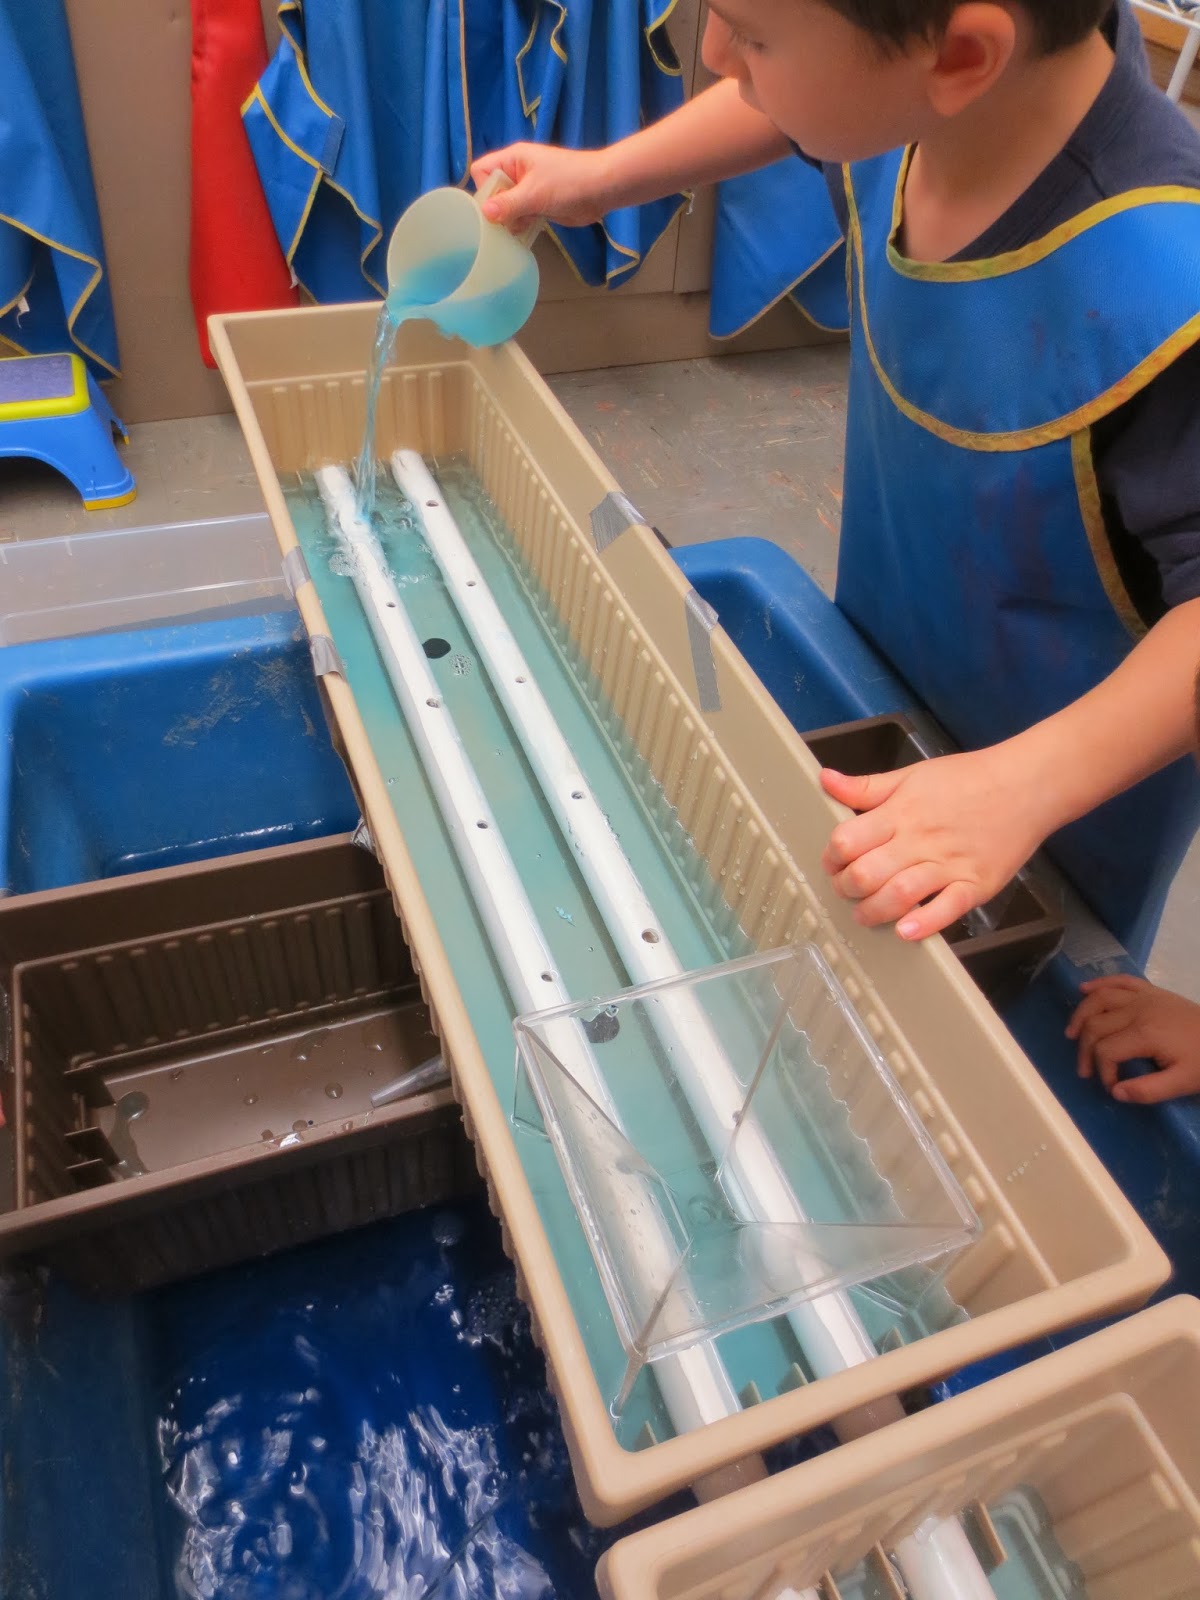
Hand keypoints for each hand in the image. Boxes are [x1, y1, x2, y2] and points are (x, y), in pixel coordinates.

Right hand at [469, 144, 612, 232]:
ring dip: (510, 221)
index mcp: (513, 160)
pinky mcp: (538, 205)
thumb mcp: (534, 193)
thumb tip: (484, 213)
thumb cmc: (569, 182)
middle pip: (492, 193)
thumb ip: (508, 204)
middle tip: (510, 220)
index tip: (496, 206)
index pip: (482, 171)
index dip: (484, 190)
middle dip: (498, 210)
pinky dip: (521, 226)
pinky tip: (528, 231)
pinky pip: (520, 217)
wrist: (602, 189)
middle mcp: (517, 173)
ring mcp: (528, 190)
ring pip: (506, 208)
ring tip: (523, 226)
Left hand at [819, 745, 1049, 940]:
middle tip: (846, 891)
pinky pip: (947, 909)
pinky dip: (924, 924)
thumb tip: (825, 780)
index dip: (832, 856)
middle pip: (866, 873)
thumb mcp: (911, 775)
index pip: (848, 840)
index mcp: (901, 813)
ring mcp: (949, 865)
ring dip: (873, 912)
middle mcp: (920, 840)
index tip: (834, 862)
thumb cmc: (968, 778)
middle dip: (846, 888)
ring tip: (866, 915)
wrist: (1027, 785)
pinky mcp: (976, 885)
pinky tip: (906, 931)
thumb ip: (866, 787)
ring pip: (899, 895)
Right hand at [1066, 976, 1199, 1103]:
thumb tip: (1115, 1092)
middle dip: (1084, 1049)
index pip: (1106, 1050)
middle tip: (1085, 1070)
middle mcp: (1139, 1009)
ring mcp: (1145, 996)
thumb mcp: (1183, 1083)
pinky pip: (1120, 980)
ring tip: (1071, 1034)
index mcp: (1145, 1033)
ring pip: (1100, 999)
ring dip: (1081, 1015)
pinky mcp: (1151, 990)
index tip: (1110, 1087)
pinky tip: (1084, 989)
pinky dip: (1099, 983)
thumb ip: (1149, 1091)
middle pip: (1096, 1025)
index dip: (1102, 1071)